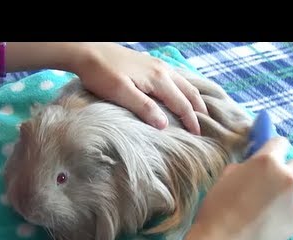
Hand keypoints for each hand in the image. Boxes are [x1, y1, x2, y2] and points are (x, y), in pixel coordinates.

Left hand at [72, 43, 206, 133]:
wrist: (88, 51)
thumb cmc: (102, 73)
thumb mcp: (121, 92)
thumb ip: (143, 107)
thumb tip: (164, 124)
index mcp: (158, 78)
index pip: (181, 103)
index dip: (190, 120)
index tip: (197, 135)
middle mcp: (162, 70)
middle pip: (188, 91)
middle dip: (198, 109)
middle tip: (204, 125)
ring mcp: (157, 65)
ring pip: (183, 83)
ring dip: (192, 98)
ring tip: (197, 111)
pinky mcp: (149, 64)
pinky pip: (174, 77)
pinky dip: (182, 89)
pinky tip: (178, 94)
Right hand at [154, 137, 292, 239]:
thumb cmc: (216, 208)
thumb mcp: (224, 178)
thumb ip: (244, 168)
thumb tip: (251, 168)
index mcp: (268, 162)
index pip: (280, 142)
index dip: (270, 148)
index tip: (262, 156)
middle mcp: (288, 178)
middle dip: (282, 169)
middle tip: (264, 182)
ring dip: (282, 192)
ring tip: (261, 207)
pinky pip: (291, 210)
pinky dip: (281, 212)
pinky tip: (263, 223)